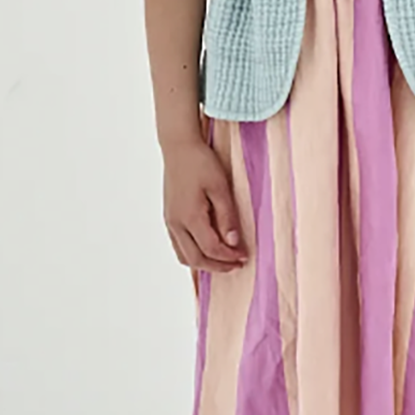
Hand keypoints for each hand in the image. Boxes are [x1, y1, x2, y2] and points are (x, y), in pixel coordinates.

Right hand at [162, 136, 247, 273]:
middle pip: (195, 259)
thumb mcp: (220, 187)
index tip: (245, 256)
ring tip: (223, 260)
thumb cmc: (201, 163)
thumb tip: (233, 243)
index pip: (211, 248)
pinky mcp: (169, 217)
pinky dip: (193, 254)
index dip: (229, 257)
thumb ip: (227, 217)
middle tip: (237, 264)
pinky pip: (178, 246)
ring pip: (184, 256)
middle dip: (218, 266)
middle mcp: (176, 224)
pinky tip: (207, 248)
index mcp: (190, 217)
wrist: (178, 147)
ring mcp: (170, 221)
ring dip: (204, 263)